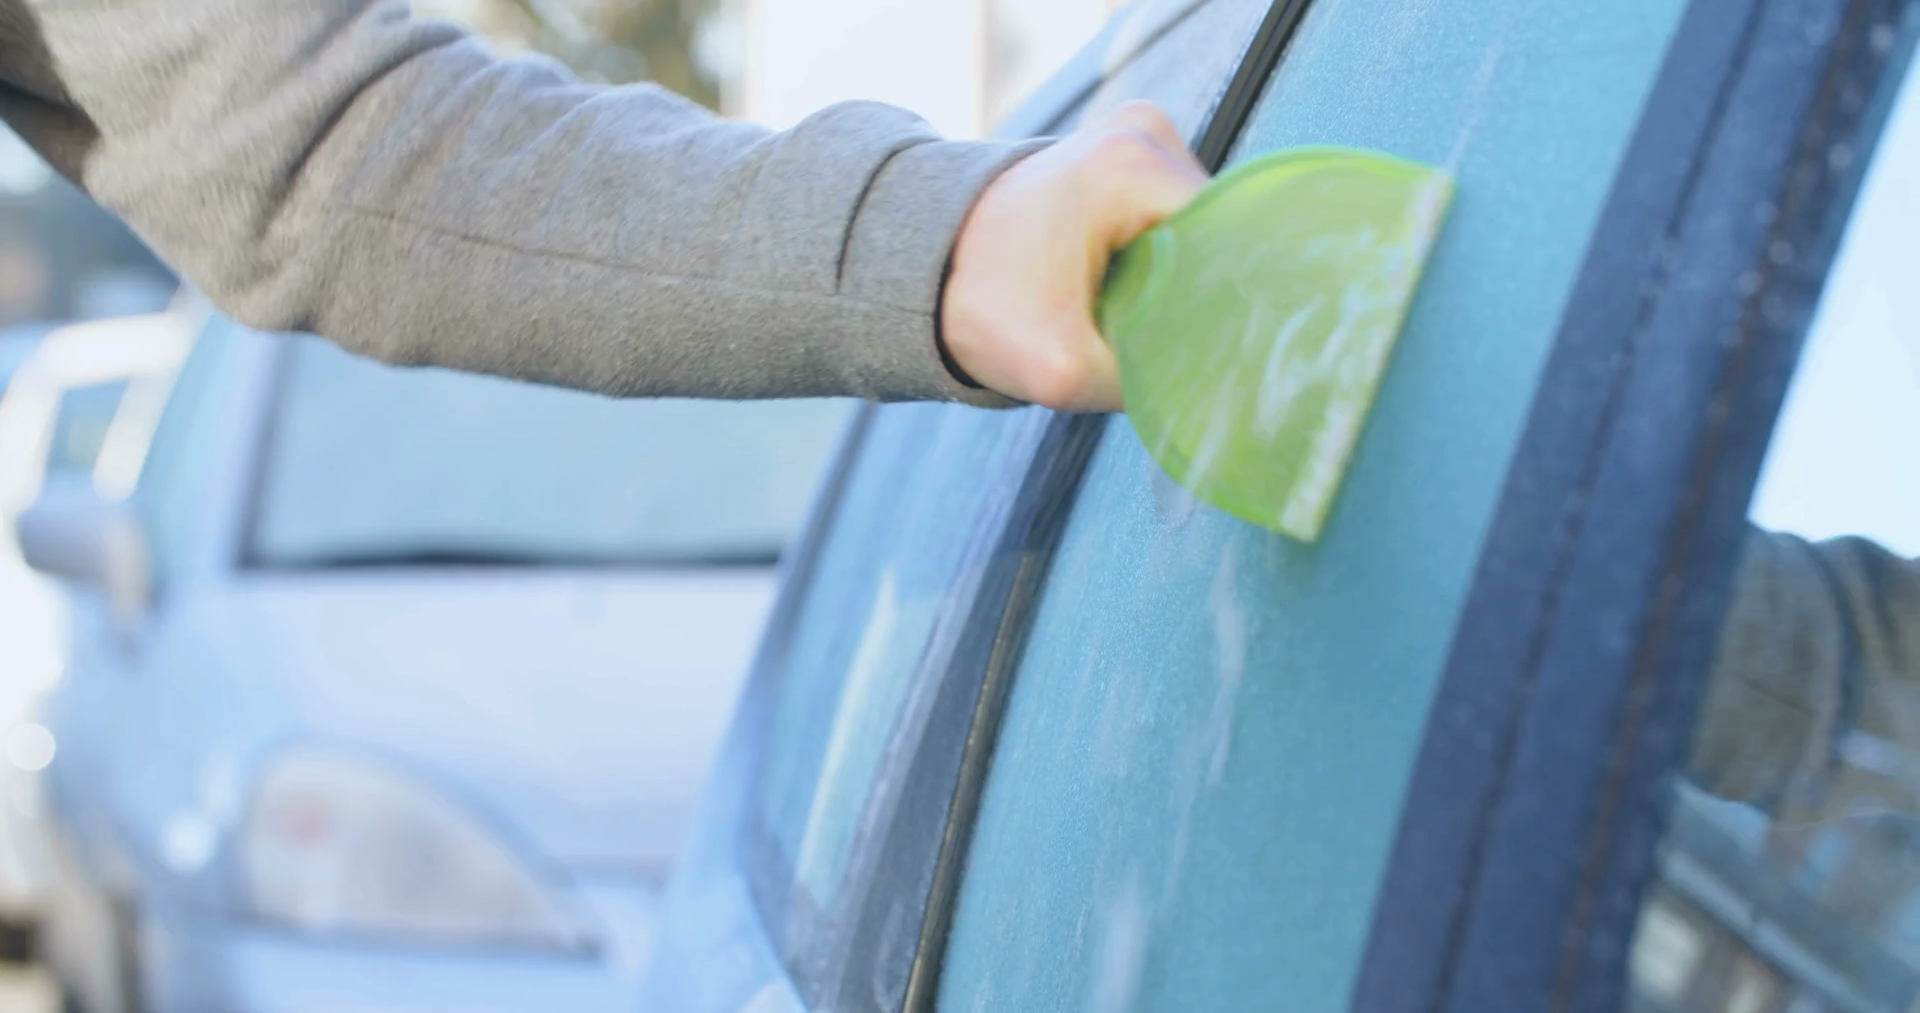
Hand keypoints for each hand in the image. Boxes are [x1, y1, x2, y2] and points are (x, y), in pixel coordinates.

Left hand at [941, 101, 1208, 411]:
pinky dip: (1157, 256)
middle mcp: (1143, 131)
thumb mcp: (1066, 370)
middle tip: (1145, 331)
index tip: (1189, 346)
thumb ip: (1150, 380)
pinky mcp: (1128, 152)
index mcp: (1133, 164)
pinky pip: (1173, 217)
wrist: (926, 268)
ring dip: (1174, 276)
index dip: (1219, 303)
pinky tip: (1122, 283)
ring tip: (1124, 306)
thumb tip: (1219, 386)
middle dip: (1191, 290)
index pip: (1230, 242)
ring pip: (1197, 229)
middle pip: (1216, 234)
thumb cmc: (984, 310)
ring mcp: (1137, 133)